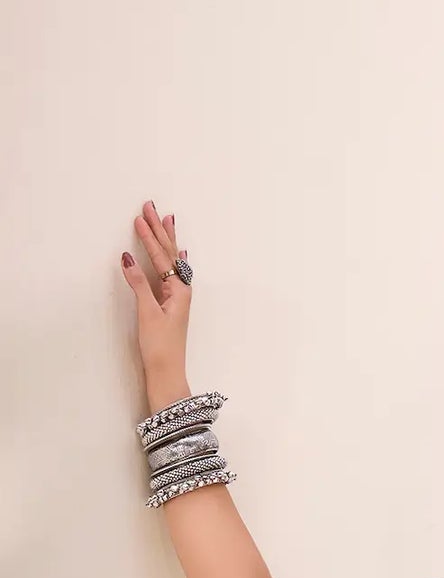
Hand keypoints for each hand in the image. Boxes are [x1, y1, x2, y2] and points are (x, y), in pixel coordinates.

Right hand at [121, 200, 192, 398]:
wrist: (166, 371)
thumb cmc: (159, 346)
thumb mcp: (147, 312)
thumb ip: (138, 284)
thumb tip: (128, 259)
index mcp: (178, 290)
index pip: (161, 256)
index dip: (149, 236)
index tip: (141, 216)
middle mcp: (181, 290)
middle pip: (169, 253)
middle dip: (159, 229)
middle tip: (152, 206)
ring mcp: (177, 297)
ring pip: (171, 260)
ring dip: (166, 239)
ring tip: (166, 219)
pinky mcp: (170, 304)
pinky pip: (172, 273)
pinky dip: (172, 259)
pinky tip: (179, 253)